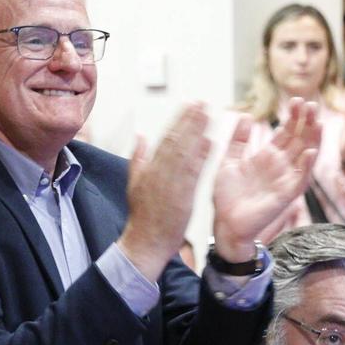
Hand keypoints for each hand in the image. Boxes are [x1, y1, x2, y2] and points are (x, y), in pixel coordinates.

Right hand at [118, 105, 212, 278]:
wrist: (145, 242)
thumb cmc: (143, 217)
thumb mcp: (134, 183)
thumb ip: (138, 158)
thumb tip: (140, 136)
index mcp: (149, 168)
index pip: (166, 138)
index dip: (179, 120)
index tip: (190, 105)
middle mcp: (159, 172)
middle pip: (176, 140)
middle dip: (190, 119)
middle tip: (202, 102)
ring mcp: (170, 184)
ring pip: (184, 152)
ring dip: (197, 131)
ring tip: (208, 114)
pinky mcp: (181, 196)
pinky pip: (192, 172)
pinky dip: (201, 156)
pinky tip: (211, 142)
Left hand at [210, 100, 320, 259]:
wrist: (224, 223)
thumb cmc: (227, 196)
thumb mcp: (229, 161)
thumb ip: (238, 139)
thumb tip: (246, 115)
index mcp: (267, 157)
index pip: (286, 132)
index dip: (293, 117)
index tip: (297, 100)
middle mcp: (280, 166)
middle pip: (299, 140)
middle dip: (306, 122)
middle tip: (311, 103)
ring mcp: (284, 180)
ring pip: (305, 156)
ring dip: (313, 139)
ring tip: (318, 122)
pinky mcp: (285, 196)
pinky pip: (301, 180)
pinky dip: (306, 166)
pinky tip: (311, 151)